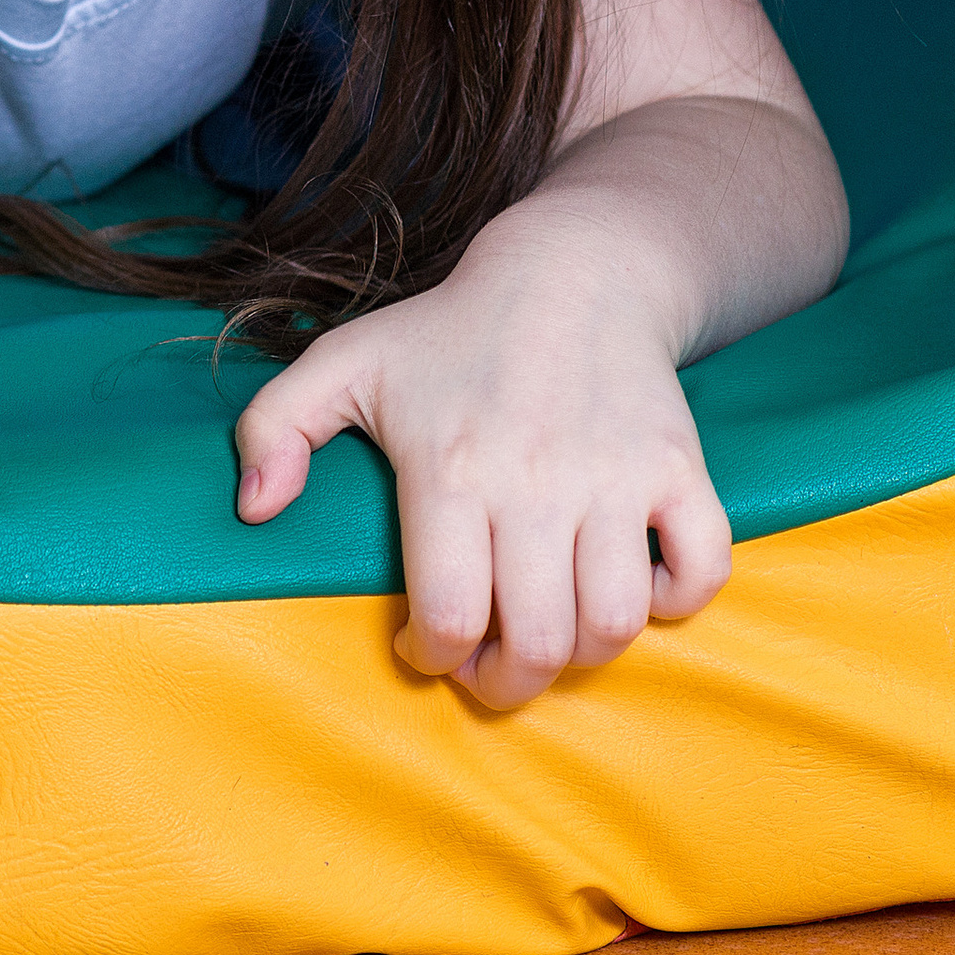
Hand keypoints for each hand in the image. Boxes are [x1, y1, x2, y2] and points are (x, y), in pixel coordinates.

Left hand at [230, 249, 730, 710]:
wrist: (569, 273)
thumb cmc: (446, 329)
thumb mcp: (343, 361)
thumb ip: (273, 428)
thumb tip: (253, 510)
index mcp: (450, 466)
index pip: (449, 616)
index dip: (433, 657)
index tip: (422, 646)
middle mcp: (536, 479)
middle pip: (535, 642)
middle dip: (505, 682)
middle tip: (487, 666)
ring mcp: (615, 476)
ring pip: (612, 622)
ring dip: (580, 655)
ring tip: (547, 634)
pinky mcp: (678, 468)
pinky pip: (701, 571)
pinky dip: (676, 602)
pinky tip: (630, 586)